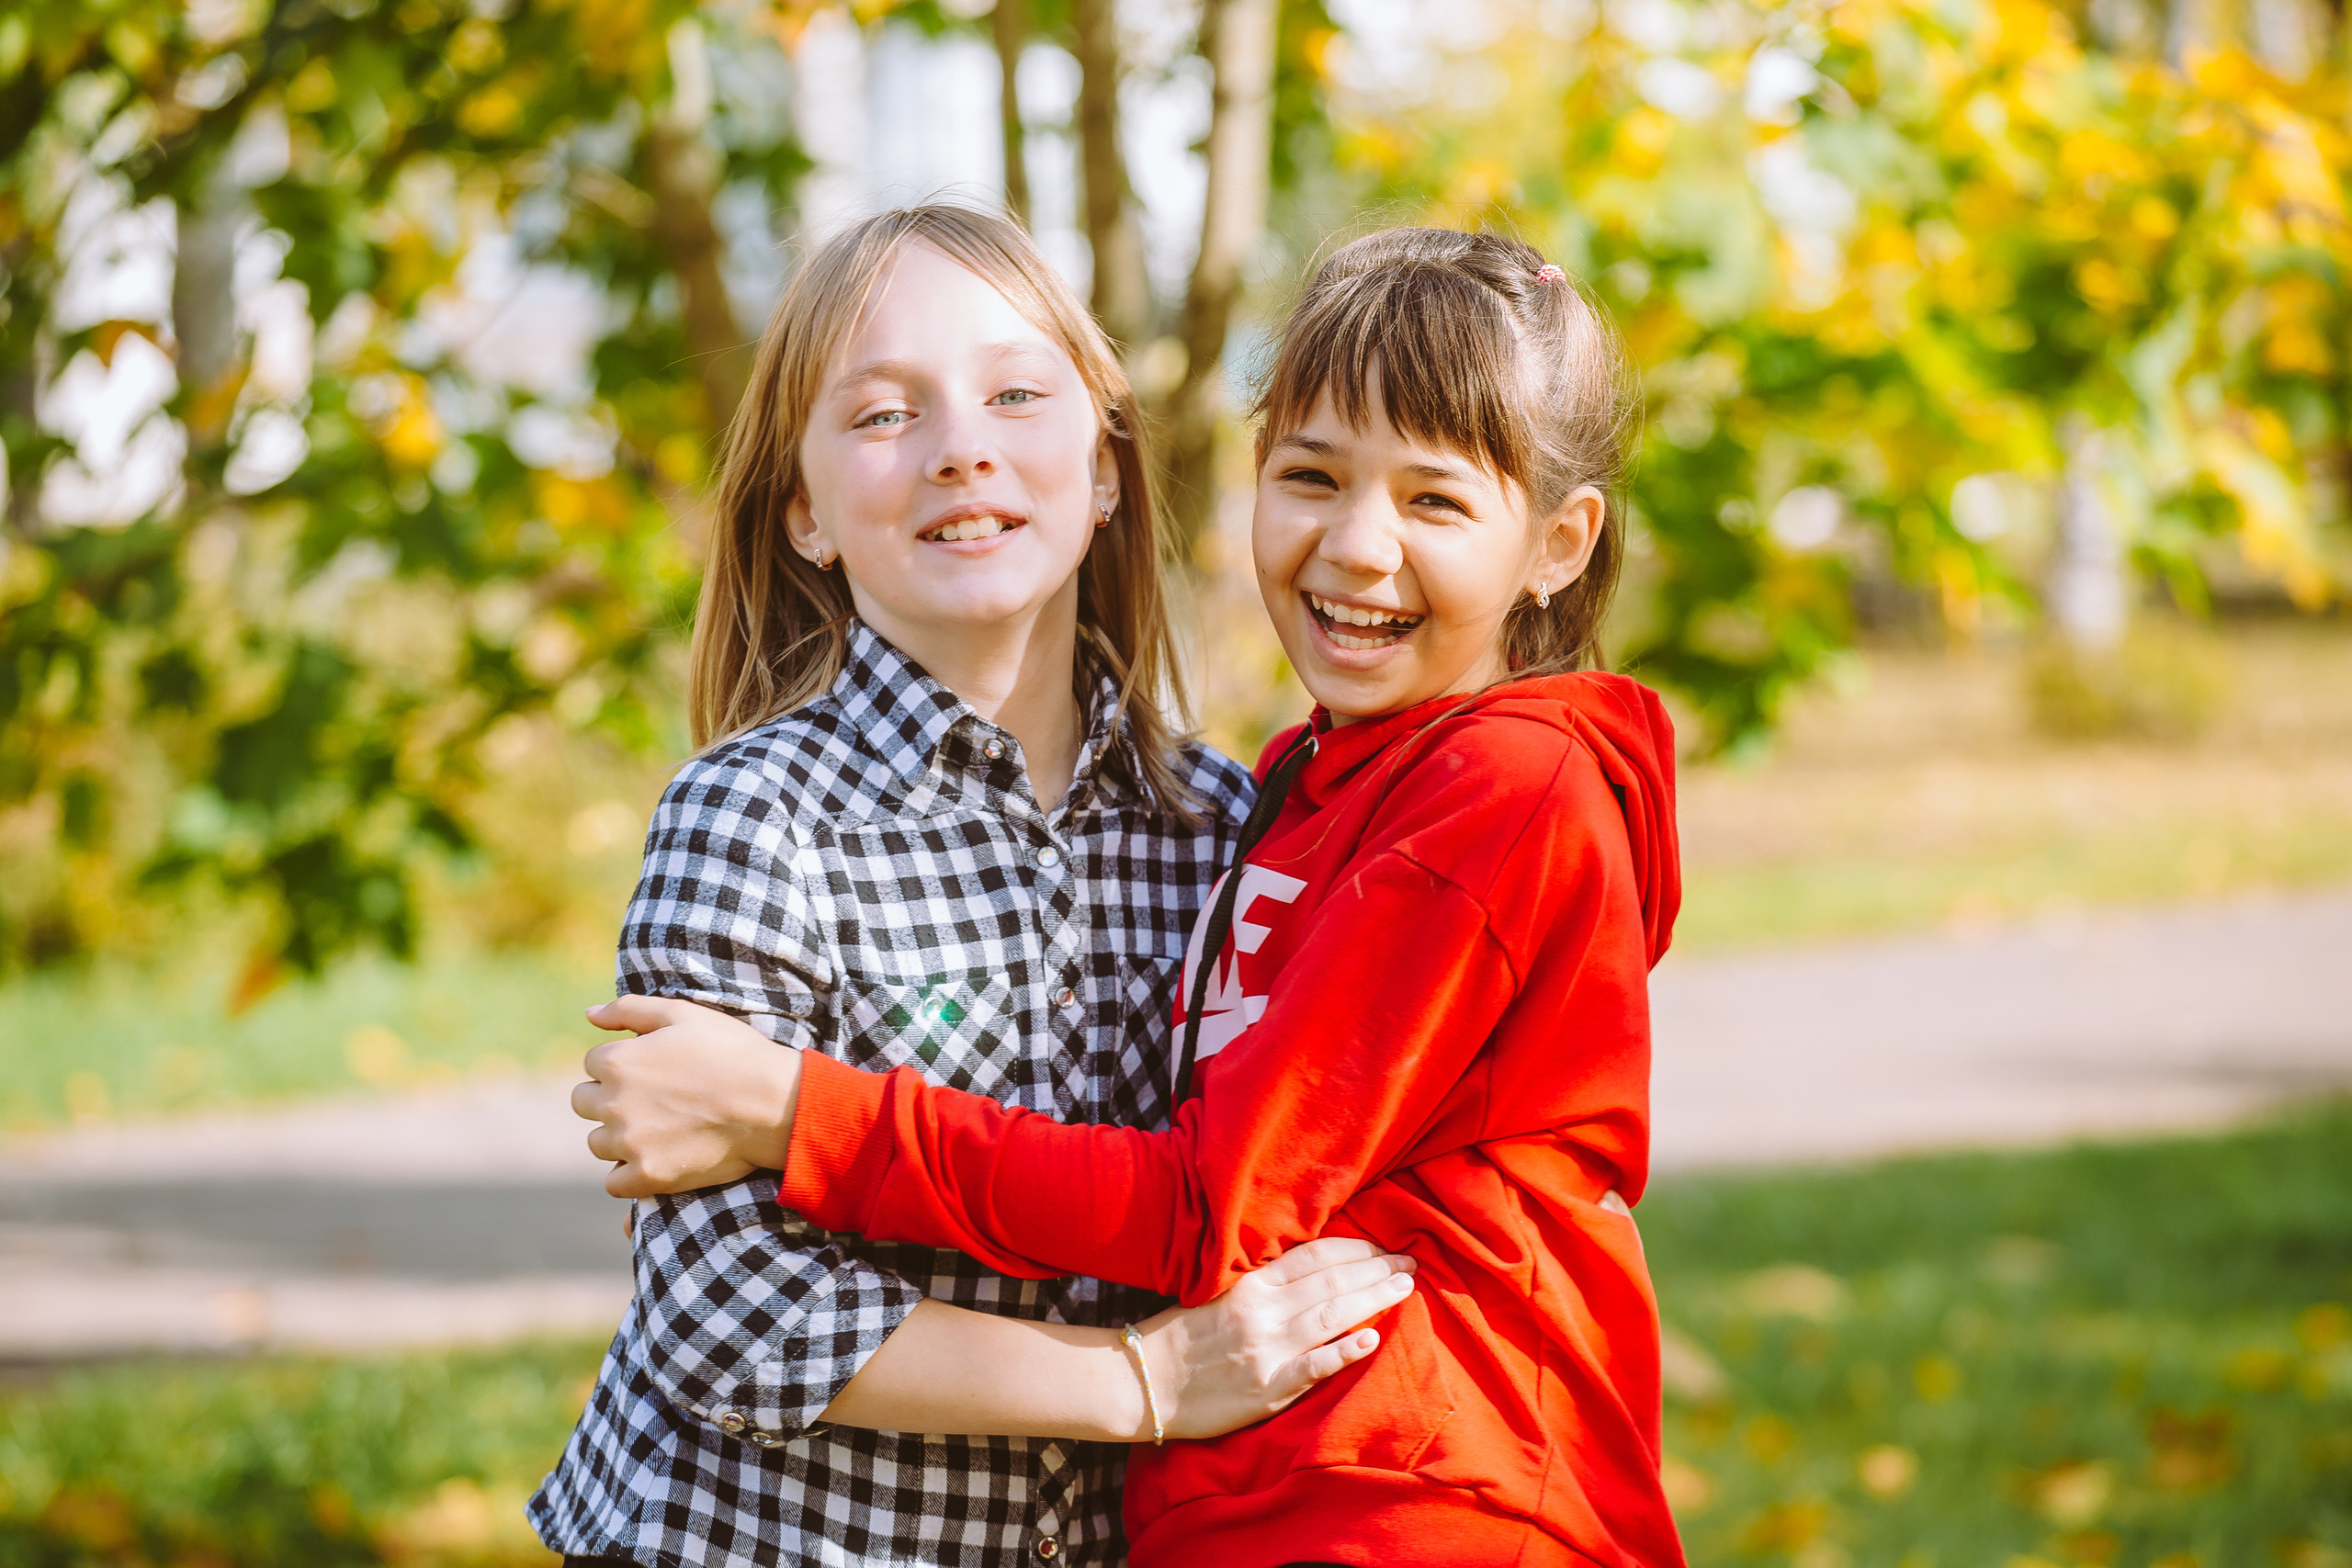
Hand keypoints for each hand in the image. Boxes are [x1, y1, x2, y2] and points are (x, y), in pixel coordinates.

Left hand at [572, 995, 802, 1198]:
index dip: (621, 1063)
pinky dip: (628, 1174)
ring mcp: (629, 1144)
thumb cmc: (731, 1051)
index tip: (651, 1070)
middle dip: (609, 1098)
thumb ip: (628, 1009)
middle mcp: (614, 1104)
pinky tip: (653, 1159)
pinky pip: (614, 1183)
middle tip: (650, 1100)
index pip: (592, 1063)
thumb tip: (588, 1014)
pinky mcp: (648, 1176)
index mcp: (617, 1061)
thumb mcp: (683, 1014)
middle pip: (584, 1103)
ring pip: (597, 1143)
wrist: (773, 1103)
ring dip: (617, 1136)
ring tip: (657, 1128)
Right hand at [1132, 1237, 1415, 1440]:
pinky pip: (1313, 1366)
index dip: (1356, 1249)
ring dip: (1374, 1299)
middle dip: (1377, 1270)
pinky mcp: (1267, 1387)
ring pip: (1332, 1315)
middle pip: (1333, 1281)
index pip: (1315, 1256)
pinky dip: (1344, 1350)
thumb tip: (1312, 1274)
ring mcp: (1268, 1349)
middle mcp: (1264, 1311)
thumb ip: (1263, 1286)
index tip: (1385, 1247)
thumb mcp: (1220, 1296)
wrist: (1142, 1382)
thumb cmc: (1180, 1339)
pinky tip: (1371, 1338)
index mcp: (1252, 1285)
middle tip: (1410, 1263)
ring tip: (1405, 1288)